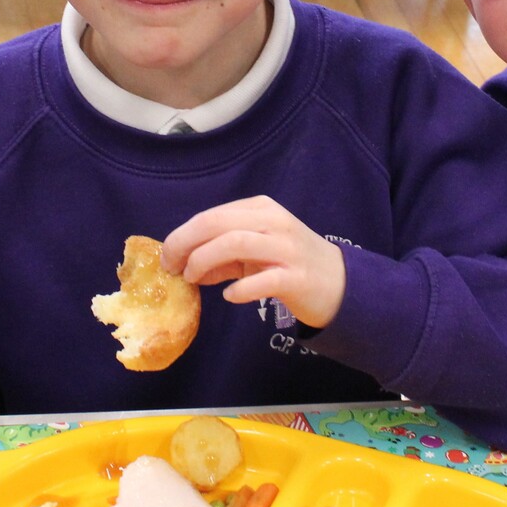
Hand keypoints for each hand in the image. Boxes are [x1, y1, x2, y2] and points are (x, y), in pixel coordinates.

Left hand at [163, 195, 346, 328]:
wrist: (340, 284)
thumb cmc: (290, 263)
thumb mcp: (254, 253)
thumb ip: (222, 257)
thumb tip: (186, 268)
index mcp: (260, 209)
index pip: (211, 215)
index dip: (182, 235)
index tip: (166, 257)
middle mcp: (274, 222)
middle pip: (217, 223)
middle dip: (185, 245)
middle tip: (171, 268)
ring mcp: (287, 248)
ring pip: (235, 242)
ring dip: (204, 261)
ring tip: (194, 279)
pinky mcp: (297, 278)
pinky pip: (262, 279)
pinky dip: (239, 289)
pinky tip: (230, 296)